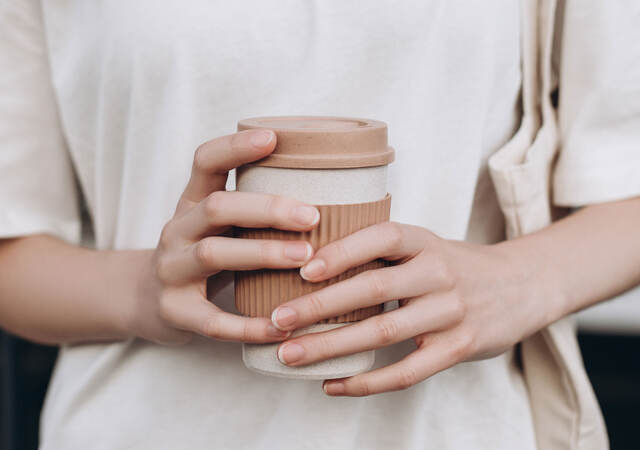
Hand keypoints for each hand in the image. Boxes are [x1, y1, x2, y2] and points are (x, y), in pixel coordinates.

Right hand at [131, 130, 319, 344]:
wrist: (143, 300)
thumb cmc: (201, 255)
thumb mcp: (216, 225)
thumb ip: (253, 211)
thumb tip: (334, 198)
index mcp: (191, 202)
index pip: (205, 161)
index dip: (235, 147)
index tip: (274, 137)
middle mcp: (176, 230)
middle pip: (217, 207)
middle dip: (267, 209)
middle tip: (312, 216)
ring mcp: (171, 270)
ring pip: (212, 254)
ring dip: (261, 254)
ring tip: (305, 258)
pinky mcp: (173, 311)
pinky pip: (212, 320)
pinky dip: (247, 325)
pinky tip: (280, 326)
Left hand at [270, 222, 559, 395]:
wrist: (524, 285)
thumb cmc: (457, 265)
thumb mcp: (428, 244)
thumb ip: (384, 251)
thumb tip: (312, 259)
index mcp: (427, 241)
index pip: (382, 237)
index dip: (343, 251)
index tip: (303, 268)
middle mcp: (440, 273)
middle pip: (374, 288)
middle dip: (321, 306)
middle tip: (277, 320)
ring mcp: (452, 312)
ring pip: (384, 333)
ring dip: (332, 346)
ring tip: (290, 354)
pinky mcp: (460, 348)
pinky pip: (407, 372)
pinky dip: (366, 383)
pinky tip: (331, 385)